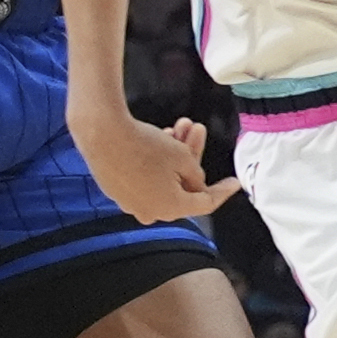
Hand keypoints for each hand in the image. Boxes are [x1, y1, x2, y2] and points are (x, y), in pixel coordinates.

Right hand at [72, 109, 238, 223]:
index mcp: (172, 208)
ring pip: (163, 180)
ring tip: (180, 125)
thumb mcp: (182, 158)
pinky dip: (156, 163)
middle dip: (192, 157)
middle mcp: (151, 211)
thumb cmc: (146, 147)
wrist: (102, 134)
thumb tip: (193, 183)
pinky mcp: (116, 190)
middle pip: (182, 187)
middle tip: (198, 131)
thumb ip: (195, 174)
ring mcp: (131, 203)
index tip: (234, 183)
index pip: (205, 203)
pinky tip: (162, 136)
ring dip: (174, 154)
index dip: (223, 191)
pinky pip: (144, 179)